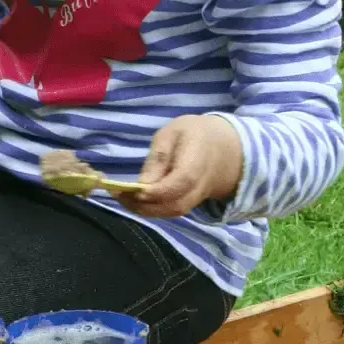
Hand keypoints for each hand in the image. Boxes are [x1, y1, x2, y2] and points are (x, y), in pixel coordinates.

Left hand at [121, 115, 243, 218]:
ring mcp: (198, 197)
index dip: (160, 190)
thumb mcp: (174, 132)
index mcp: (199, 158)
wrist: (224, 149)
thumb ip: (160, 155)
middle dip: (146, 204)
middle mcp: (201, 184)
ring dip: (146, 210)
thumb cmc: (193, 135)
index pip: (183, 180)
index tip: (137, 190)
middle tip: (119, 195)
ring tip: (122, 199)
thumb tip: (143, 182)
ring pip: (173, 211)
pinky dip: (152, 210)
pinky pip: (172, 211)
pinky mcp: (191, 202)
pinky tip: (134, 201)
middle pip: (177, 203)